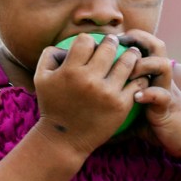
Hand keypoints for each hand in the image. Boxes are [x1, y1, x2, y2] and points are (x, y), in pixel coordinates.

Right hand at [34, 34, 148, 154]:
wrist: (63, 140)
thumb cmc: (52, 106)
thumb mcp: (41, 78)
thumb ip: (50, 55)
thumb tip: (66, 43)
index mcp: (70, 71)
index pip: (85, 40)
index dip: (88, 40)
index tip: (92, 44)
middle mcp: (89, 80)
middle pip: (109, 48)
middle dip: (113, 41)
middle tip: (116, 41)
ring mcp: (107, 93)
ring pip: (127, 62)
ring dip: (131, 54)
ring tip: (133, 53)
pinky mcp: (120, 105)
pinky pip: (136, 83)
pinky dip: (139, 76)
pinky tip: (138, 74)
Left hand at [120, 31, 180, 159]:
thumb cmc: (160, 126)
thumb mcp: (136, 116)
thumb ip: (119, 112)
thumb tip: (97, 124)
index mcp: (153, 75)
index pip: (146, 45)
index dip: (130, 37)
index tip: (109, 40)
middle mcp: (161, 78)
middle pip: (157, 45)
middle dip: (138, 40)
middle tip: (118, 45)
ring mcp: (167, 90)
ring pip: (162, 64)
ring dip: (144, 65)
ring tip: (127, 74)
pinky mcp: (169, 106)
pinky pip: (161, 95)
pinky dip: (149, 93)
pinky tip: (136, 97)